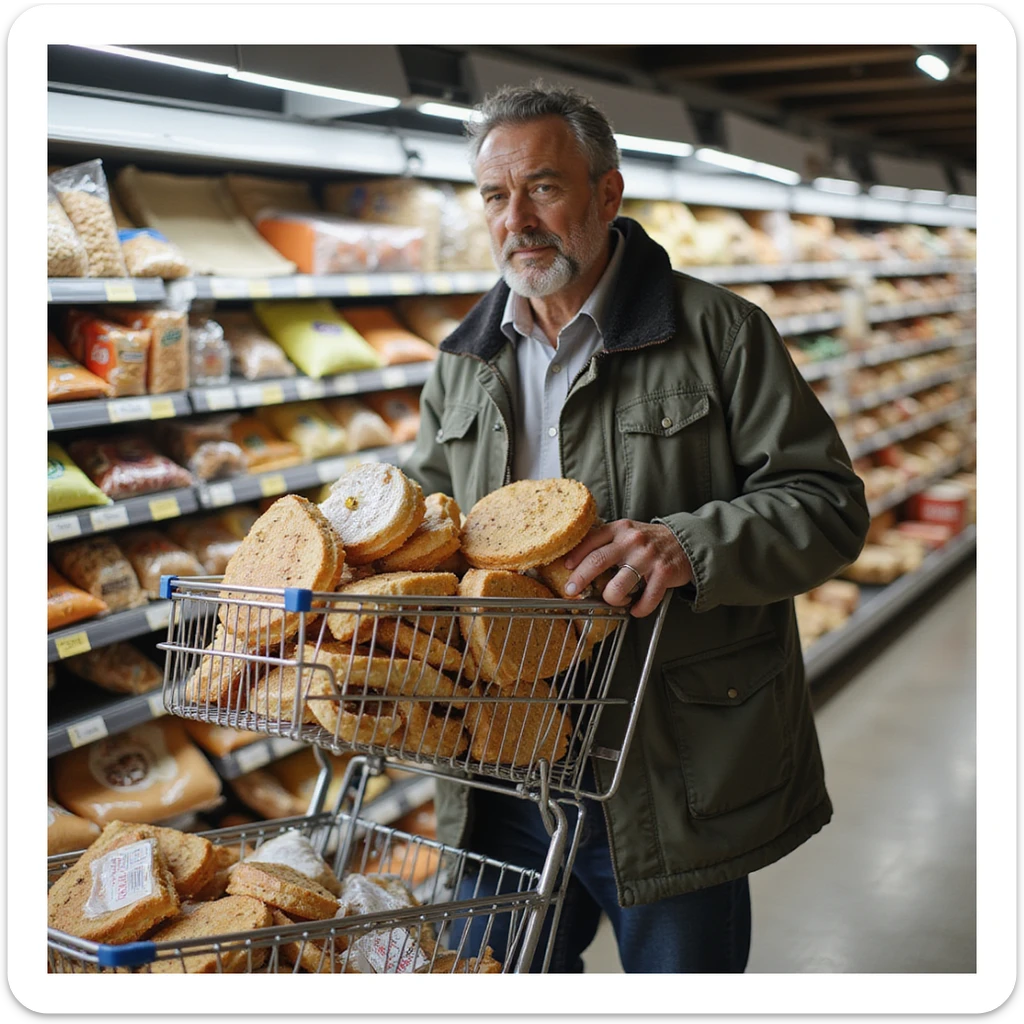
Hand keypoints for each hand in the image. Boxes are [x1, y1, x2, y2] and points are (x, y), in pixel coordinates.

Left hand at [562, 520, 692, 617]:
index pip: (591, 540)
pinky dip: (639, 609)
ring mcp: (648, 557)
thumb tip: (576, 561)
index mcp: (620, 529)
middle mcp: (632, 540)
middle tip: (572, 591)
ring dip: (612, 598)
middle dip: (581, 578)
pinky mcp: (664, 573)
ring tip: (614, 601)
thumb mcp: (627, 532)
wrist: (686, 542)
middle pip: (598, 561)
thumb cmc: (649, 541)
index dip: (575, 555)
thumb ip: (607, 541)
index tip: (566, 568)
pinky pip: (647, 598)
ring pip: (618, 585)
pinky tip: (636, 609)